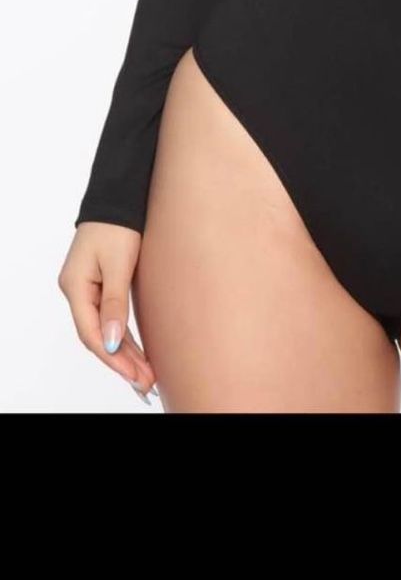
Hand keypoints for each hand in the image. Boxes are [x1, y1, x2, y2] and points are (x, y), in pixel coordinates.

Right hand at [58, 223, 158, 403]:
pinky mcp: (99, 284)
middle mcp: (76, 290)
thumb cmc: (118, 225)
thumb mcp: (119, 264)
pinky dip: (122, 335)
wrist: (119, 196)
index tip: (136, 376)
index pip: (91, 333)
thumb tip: (112, 341)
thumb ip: (114, 304)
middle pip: (96, 335)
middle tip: (146, 383)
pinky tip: (136, 352)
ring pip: (103, 329)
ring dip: (124, 352)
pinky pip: (108, 317)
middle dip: (121, 362)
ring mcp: (86, 288)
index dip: (113, 358)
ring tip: (145, 375)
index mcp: (75, 286)